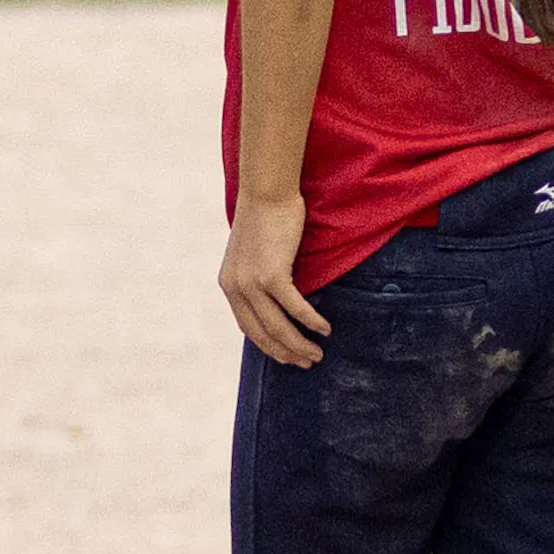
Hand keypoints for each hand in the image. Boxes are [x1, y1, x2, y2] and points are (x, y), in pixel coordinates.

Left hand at [219, 195, 331, 367]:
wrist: (266, 192)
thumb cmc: (266, 217)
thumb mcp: (254, 253)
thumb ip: (259, 276)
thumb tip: (278, 296)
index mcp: (229, 285)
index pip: (248, 327)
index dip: (269, 346)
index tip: (287, 356)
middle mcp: (236, 288)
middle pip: (262, 334)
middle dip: (286, 352)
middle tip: (306, 362)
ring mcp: (252, 283)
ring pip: (278, 326)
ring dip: (299, 344)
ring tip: (317, 354)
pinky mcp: (271, 275)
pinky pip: (295, 308)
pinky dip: (311, 321)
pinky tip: (324, 329)